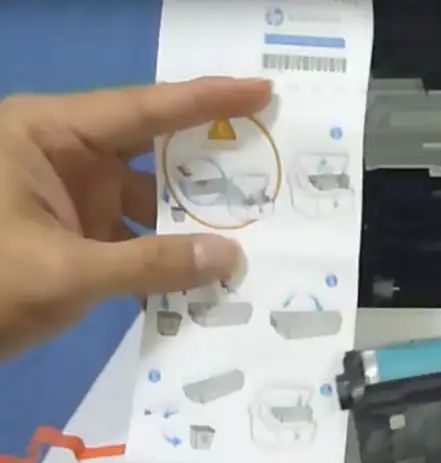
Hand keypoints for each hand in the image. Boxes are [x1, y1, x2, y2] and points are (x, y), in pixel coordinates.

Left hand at [0, 77, 271, 358]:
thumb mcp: (64, 272)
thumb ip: (151, 263)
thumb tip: (231, 259)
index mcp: (46, 135)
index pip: (143, 109)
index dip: (207, 101)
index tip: (261, 92)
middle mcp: (61, 156)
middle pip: (153, 149)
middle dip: (211, 160)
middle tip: (274, 159)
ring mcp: (66, 198)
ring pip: (147, 199)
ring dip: (194, 219)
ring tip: (258, 225)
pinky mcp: (70, 237)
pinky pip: (133, 236)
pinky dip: (168, 254)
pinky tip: (212, 269)